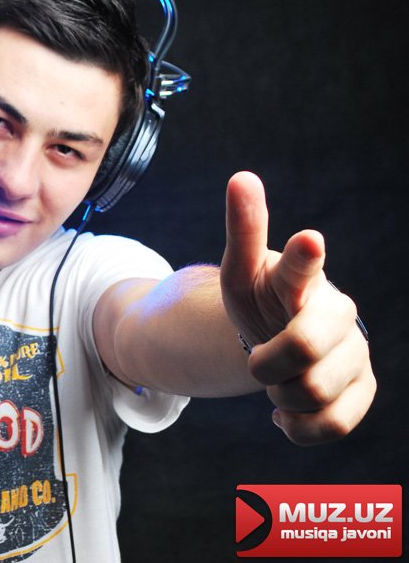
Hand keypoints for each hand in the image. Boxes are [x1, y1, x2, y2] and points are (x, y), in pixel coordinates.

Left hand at [220, 171, 374, 444]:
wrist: (279, 338)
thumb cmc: (261, 299)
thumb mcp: (240, 271)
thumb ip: (243, 229)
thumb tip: (241, 177)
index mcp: (301, 280)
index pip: (302, 266)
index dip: (304, 256)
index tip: (307, 238)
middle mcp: (337, 313)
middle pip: (304, 350)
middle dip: (269, 363)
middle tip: (259, 359)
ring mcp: (354, 353)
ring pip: (312, 392)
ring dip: (279, 395)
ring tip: (276, 379)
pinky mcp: (361, 390)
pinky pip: (330, 424)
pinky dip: (297, 426)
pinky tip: (286, 412)